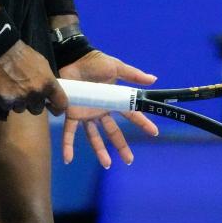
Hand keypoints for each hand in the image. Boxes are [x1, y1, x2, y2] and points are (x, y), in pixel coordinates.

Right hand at [0, 40, 68, 115]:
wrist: (2, 51)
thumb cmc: (24, 55)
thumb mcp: (43, 64)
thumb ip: (48, 80)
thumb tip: (50, 91)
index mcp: (48, 84)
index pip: (61, 104)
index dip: (58, 108)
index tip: (55, 108)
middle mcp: (36, 95)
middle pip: (38, 110)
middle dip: (34, 104)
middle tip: (29, 94)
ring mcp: (20, 99)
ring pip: (22, 109)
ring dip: (20, 102)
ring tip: (14, 89)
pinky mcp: (5, 101)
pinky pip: (8, 107)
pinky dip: (7, 101)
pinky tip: (5, 89)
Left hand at [58, 51, 158, 167]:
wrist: (74, 57)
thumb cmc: (96, 62)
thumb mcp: (116, 67)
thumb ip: (133, 75)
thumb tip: (154, 79)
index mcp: (113, 100)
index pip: (131, 114)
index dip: (143, 123)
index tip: (154, 132)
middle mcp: (101, 111)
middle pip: (113, 131)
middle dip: (121, 146)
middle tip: (129, 160)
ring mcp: (87, 114)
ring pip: (94, 137)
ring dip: (100, 151)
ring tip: (107, 164)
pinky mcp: (72, 114)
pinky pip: (69, 132)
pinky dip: (67, 146)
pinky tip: (68, 159)